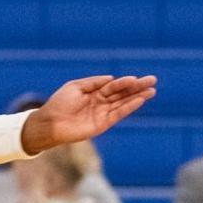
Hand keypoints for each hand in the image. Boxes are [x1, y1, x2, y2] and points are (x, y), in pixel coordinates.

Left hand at [21, 76, 156, 153]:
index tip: (137, 78)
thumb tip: (111, 78)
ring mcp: (102, 114)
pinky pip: (118, 114)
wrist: (49, 122)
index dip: (125, 82)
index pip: (113, 86)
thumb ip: (94, 82)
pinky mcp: (102, 124)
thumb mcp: (76, 86)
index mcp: (93, 93)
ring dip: (137, 97)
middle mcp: (100, 103)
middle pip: (122, 94)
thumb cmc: (59, 103)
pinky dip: (129, 107)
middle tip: (152, 80)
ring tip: (151, 91)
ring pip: (123, 103)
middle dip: (137, 87)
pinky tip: (139, 100)